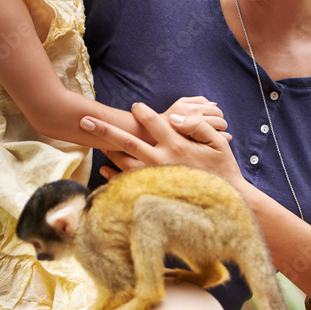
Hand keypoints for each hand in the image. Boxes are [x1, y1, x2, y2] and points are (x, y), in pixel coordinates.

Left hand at [80, 101, 245, 187]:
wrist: (226, 203)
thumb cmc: (223, 170)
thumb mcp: (217, 142)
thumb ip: (196, 125)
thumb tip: (172, 117)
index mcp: (177, 145)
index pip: (153, 123)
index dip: (142, 112)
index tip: (135, 107)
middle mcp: (161, 161)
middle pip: (127, 141)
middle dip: (104, 129)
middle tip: (84, 120)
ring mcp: (155, 178)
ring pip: (124, 162)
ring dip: (107, 150)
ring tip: (92, 140)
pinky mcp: (154, 192)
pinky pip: (129, 184)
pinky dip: (115, 176)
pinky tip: (105, 169)